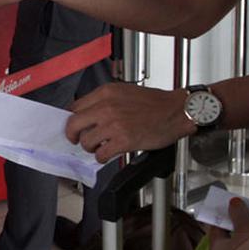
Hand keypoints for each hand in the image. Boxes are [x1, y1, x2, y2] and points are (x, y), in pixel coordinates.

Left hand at [64, 83, 192, 162]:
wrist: (177, 111)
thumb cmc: (155, 103)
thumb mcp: (124, 92)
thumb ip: (104, 101)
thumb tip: (88, 114)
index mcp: (106, 92)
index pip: (74, 107)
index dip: (72, 119)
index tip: (73, 126)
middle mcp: (106, 107)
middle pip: (73, 124)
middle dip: (72, 135)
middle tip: (76, 140)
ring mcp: (114, 124)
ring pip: (85, 141)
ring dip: (89, 148)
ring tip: (97, 147)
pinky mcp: (123, 140)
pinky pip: (101, 154)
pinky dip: (101, 157)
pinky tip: (107, 154)